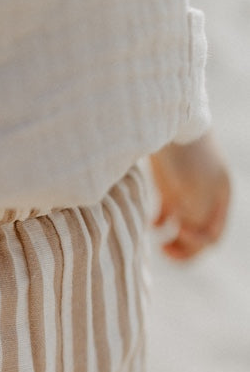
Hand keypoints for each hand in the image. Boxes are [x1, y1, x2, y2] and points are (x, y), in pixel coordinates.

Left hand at [149, 130, 230, 259]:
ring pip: (183, 228)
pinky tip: (151, 224)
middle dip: (184, 248)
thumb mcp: (195, 190)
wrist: (163, 121)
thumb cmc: (183, 156)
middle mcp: (206, 197)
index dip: (196, 243)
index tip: (178, 230)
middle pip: (198, 235)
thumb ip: (198, 217)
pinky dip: (159, 224)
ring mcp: (187, 191)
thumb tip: (197, 240)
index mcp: (220, 198)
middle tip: (165, 250)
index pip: (213, 237)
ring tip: (159, 243)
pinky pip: (166, 216)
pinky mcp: (167, 186)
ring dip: (173, 240)